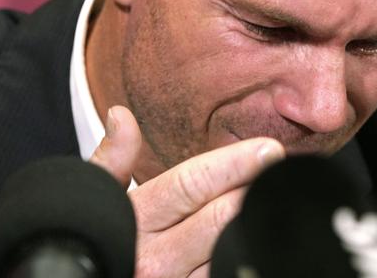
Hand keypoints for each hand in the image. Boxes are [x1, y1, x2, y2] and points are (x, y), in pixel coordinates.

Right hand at [90, 105, 284, 277]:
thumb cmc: (102, 242)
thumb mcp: (97, 201)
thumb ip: (112, 160)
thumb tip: (121, 114)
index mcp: (133, 221)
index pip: (189, 184)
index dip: (234, 163)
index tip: (269, 149)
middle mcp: (152, 260)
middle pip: (219, 216)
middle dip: (252, 189)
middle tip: (278, 171)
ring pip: (230, 249)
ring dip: (253, 222)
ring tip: (270, 200)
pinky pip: (227, 272)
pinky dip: (244, 254)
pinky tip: (256, 235)